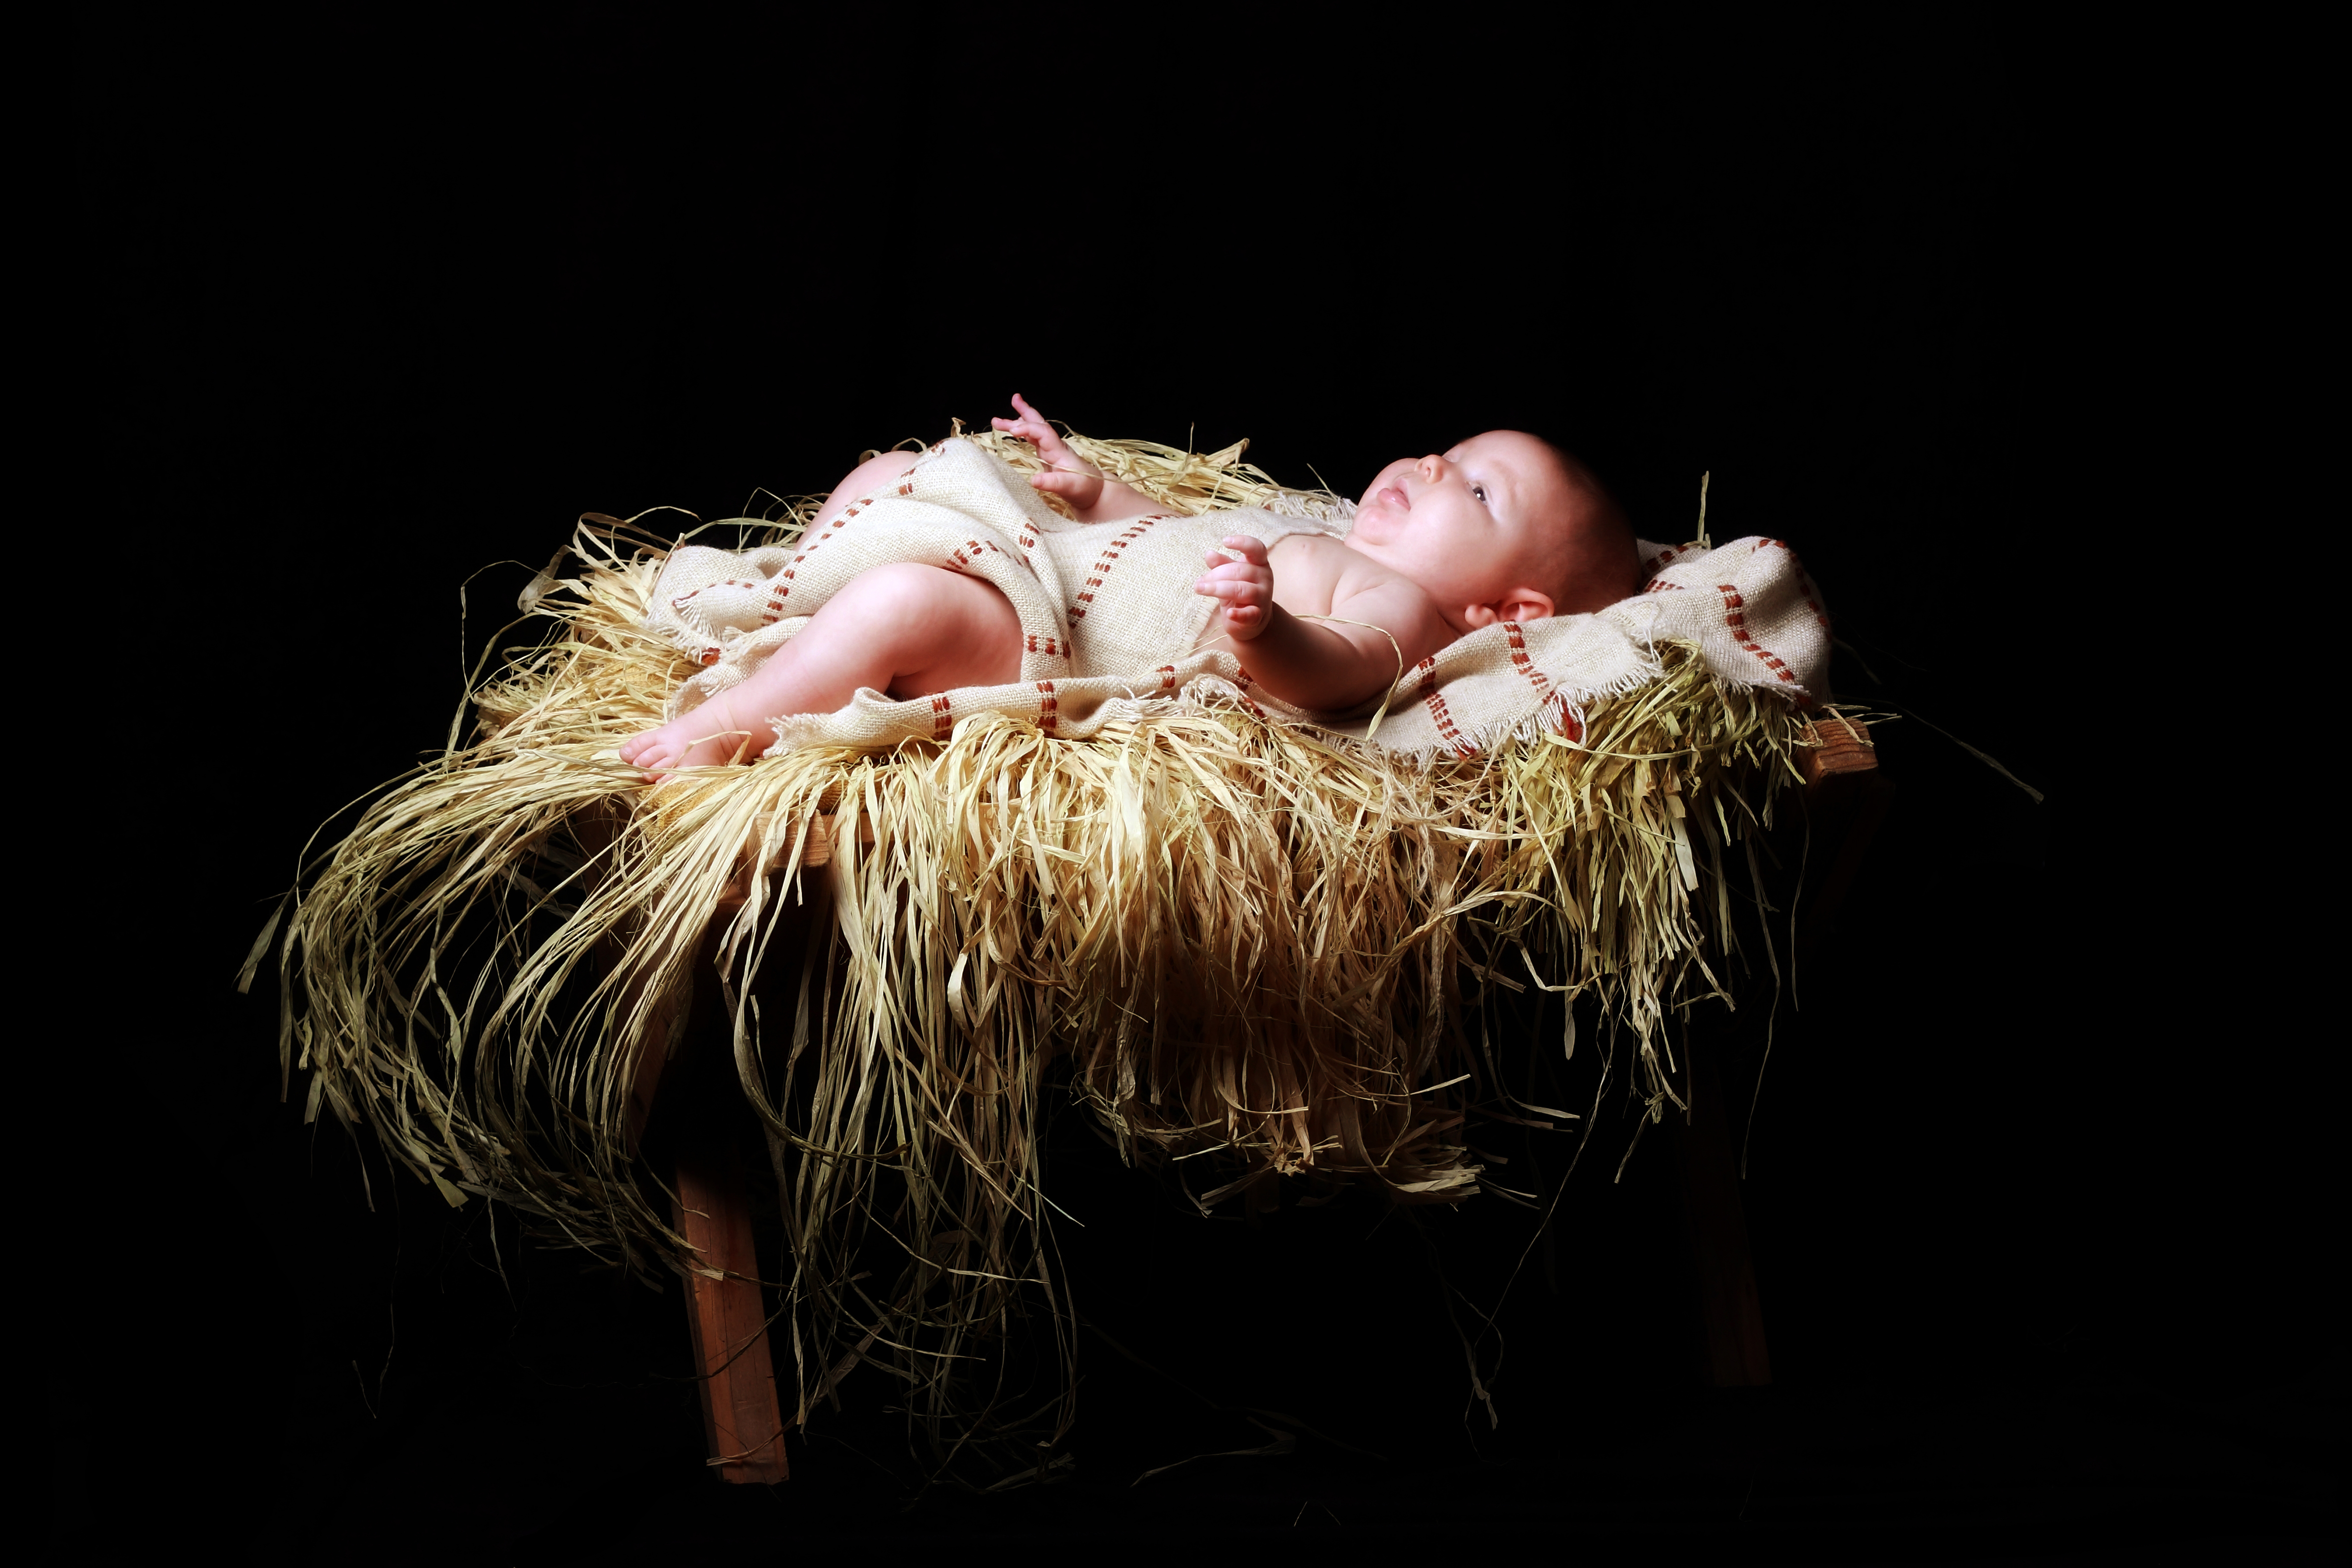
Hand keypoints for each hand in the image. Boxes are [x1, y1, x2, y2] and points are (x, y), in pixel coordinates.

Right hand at [991, 393, 1104, 514]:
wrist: (1094, 491)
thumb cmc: (1085, 488)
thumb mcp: (1069, 487)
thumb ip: (1052, 483)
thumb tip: (1033, 480)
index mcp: (1058, 450)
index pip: (1042, 432)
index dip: (1027, 428)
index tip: (1012, 430)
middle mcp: (1054, 446)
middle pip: (1038, 424)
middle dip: (1023, 414)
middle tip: (1008, 405)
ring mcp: (1051, 450)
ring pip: (1033, 431)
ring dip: (1018, 423)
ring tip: (999, 421)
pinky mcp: (1048, 456)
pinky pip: (1033, 440)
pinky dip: (1023, 433)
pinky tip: (1014, 432)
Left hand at [1195, 535, 1273, 640]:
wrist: (1252, 620)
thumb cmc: (1239, 591)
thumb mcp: (1229, 576)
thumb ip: (1221, 565)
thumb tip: (1209, 554)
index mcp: (1259, 564)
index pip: (1256, 548)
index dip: (1242, 542)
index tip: (1224, 541)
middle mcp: (1265, 578)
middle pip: (1240, 571)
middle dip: (1216, 575)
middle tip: (1199, 582)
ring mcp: (1263, 597)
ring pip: (1241, 590)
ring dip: (1217, 589)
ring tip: (1199, 589)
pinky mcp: (1258, 616)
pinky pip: (1249, 614)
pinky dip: (1239, 614)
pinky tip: (1228, 613)